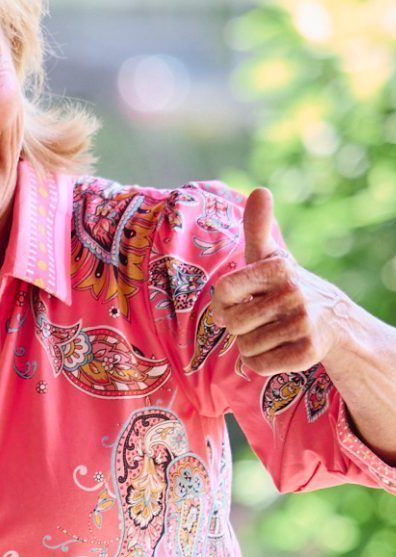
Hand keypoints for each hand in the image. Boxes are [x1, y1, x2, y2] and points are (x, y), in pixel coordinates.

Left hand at [208, 186, 357, 375]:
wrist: (334, 322)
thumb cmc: (286, 286)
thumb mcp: (270, 257)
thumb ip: (258, 227)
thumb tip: (260, 190)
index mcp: (280, 269)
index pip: (223, 292)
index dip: (222, 303)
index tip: (237, 301)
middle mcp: (295, 294)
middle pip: (232, 324)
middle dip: (238, 327)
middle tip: (260, 319)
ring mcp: (304, 324)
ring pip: (244, 347)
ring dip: (250, 345)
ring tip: (272, 332)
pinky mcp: (308, 353)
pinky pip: (258, 366)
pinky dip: (261, 363)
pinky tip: (279, 349)